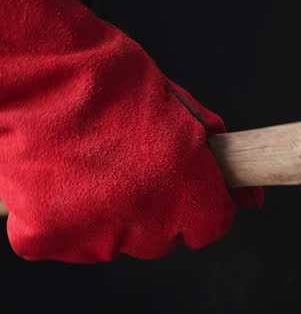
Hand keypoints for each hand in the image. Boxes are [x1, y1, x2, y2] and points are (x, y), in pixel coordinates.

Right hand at [0, 0, 259, 261]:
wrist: (41, 70)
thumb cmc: (109, 79)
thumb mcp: (184, 111)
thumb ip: (216, 158)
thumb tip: (247, 192)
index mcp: (187, 186)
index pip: (211, 226)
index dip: (201, 208)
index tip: (190, 195)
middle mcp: (147, 218)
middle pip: (161, 238)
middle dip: (152, 210)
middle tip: (127, 169)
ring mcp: (95, 234)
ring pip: (113, 243)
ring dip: (105, 217)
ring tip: (86, 167)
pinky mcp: (45, 238)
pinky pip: (62, 242)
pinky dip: (58, 220)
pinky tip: (55, 180)